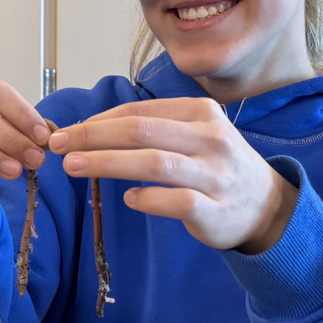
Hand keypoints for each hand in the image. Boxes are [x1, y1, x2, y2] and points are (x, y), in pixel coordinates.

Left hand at [47, 97, 297, 253]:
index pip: (138, 112)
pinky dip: (148, 199)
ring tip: (73, 166)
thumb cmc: (214, 166)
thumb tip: (89, 129)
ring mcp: (215, 174)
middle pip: (140, 132)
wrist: (264, 206)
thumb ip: (150, 130)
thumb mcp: (192, 135)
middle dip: (92, 137)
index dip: (96, 121)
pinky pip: (176, 202)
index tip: (65, 132)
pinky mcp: (216, 210)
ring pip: (154, 163)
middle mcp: (210, 139)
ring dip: (107, 163)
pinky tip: (128, 199)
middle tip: (57, 146)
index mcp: (200, 113)